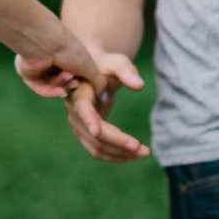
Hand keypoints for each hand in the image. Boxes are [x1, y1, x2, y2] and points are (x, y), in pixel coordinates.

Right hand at [17, 37, 148, 161]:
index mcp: (80, 93)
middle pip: (93, 134)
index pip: (82, 108)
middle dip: (117, 143)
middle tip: (142, 148)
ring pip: (95, 147)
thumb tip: (139, 86)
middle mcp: (74, 112)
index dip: (89, 119)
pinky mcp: (86, 134)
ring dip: (119, 153)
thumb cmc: (106, 66)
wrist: (95, 74)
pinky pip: (97, 150)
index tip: (97, 131)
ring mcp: (78, 125)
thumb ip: (127, 71)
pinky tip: (134, 154)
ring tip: (144, 152)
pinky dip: (116, 155)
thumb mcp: (117, 63)